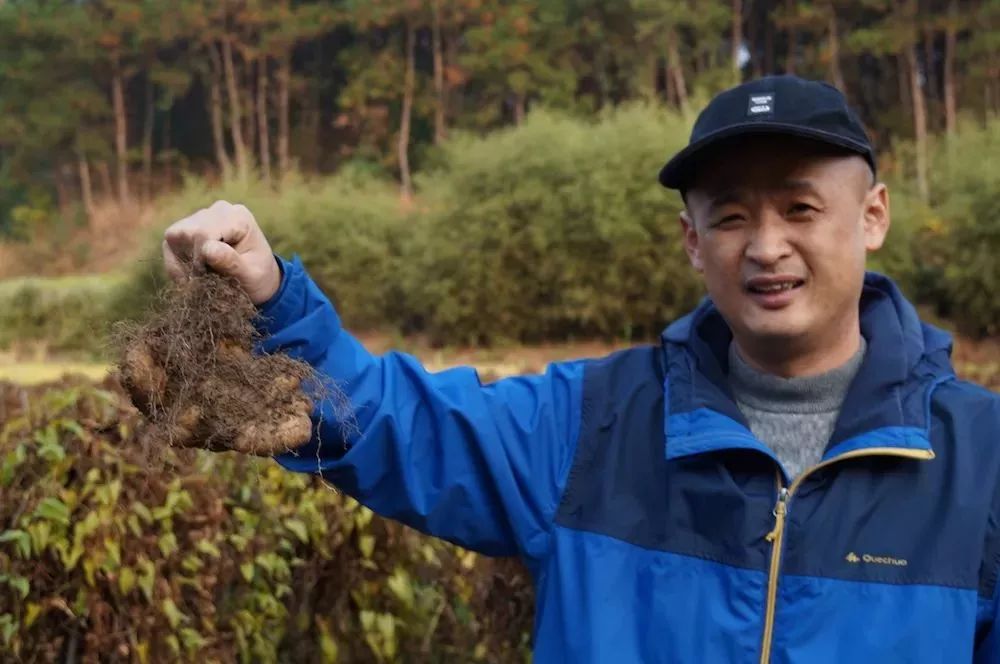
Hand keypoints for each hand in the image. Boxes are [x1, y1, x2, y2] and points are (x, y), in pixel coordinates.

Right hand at [162, 200, 281, 304]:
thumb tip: (207, 249)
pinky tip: (191, 275)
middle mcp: (220, 210)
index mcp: (238, 217)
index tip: (211, 277)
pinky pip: (170, 241)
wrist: (258, 279)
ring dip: (182, 261)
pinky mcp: (190, 226)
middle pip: (187, 232)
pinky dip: (175, 262)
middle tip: (206, 279)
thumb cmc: (258, 278)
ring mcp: (203, 215)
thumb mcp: (250, 276)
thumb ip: (231, 262)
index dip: (200, 259)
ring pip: (174, 235)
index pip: (204, 233)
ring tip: (200, 276)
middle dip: (191, 260)